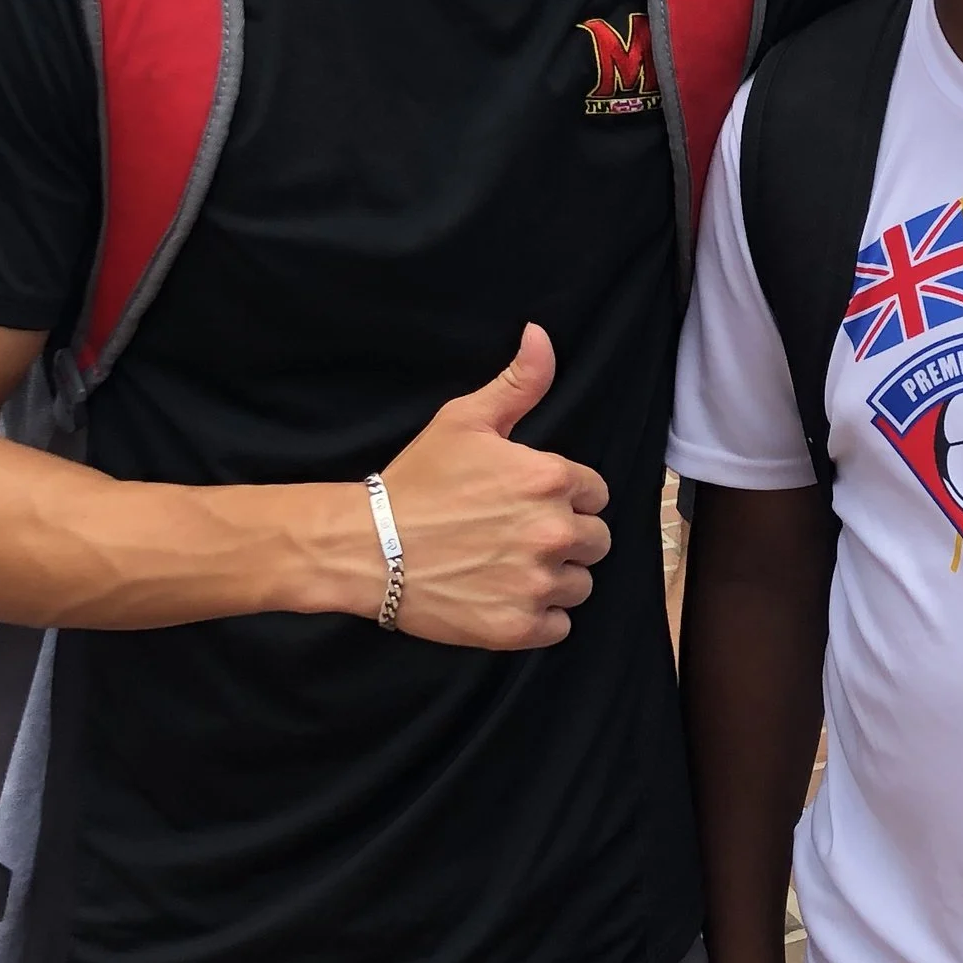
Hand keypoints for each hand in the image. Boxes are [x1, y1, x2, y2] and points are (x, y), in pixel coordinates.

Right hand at [377, 324, 610, 645]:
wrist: (366, 547)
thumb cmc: (416, 482)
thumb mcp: (465, 421)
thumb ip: (518, 383)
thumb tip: (541, 336)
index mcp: (549, 479)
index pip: (594, 493)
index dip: (565, 497)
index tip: (528, 503)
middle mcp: (554, 531)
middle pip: (595, 541)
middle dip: (565, 538)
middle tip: (518, 537)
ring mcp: (538, 582)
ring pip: (579, 585)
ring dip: (554, 578)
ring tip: (508, 567)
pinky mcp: (520, 626)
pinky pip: (560, 626)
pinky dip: (539, 617)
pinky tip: (504, 596)